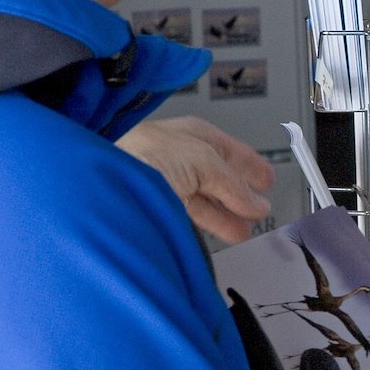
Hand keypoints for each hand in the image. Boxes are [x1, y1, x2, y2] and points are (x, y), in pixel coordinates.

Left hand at [117, 116, 272, 243]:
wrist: (106, 187)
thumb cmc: (141, 157)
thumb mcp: (205, 161)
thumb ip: (233, 182)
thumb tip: (256, 202)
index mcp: (184, 134)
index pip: (224, 148)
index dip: (247, 163)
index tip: (264, 179)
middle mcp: (171, 157)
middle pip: (214, 175)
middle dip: (238, 192)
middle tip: (257, 205)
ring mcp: (161, 184)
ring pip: (201, 199)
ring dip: (227, 214)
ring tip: (244, 228)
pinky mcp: (155, 211)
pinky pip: (188, 219)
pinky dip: (209, 227)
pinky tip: (220, 234)